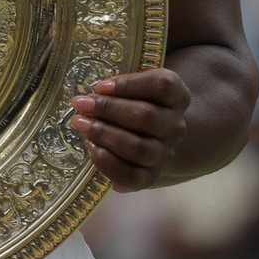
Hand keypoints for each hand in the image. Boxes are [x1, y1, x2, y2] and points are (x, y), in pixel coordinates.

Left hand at [70, 67, 190, 190]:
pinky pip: (131, 176)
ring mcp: (165, 153)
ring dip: (105, 134)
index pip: (163, 86)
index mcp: (178, 97)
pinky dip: (108, 163)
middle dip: (108, 108)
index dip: (130, 84)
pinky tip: (91, 147)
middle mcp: (176, 126)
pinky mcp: (151, 177)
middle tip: (81, 103)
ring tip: (81, 123)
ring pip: (139, 148)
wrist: (151, 137)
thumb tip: (92, 91)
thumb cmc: (136, 102)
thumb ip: (121, 81)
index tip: (100, 86)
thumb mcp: (136, 85)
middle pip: (146, 116)